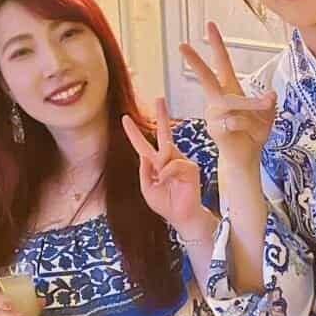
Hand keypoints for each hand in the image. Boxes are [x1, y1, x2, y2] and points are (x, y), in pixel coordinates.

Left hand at [122, 98, 208, 233]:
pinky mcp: (190, 167)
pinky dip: (168, 172)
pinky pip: (174, 163)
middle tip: (159, 98)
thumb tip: (145, 156)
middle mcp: (169, 159)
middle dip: (162, 115)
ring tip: (164, 182)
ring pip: (167, 152)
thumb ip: (145, 172)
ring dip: (161, 167)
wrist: (182, 216)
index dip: (134, 133)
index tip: (125, 118)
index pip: (143, 146)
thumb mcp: (147, 189)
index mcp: (156, 164)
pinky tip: (168, 181)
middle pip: (164, 134)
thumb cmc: (166, 205)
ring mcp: (181, 162)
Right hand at [181, 22, 275, 167]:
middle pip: (205, 77)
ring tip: (266, 107)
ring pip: (232, 101)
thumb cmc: (253, 134)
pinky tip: (250, 132)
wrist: (246, 158)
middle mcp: (218, 100)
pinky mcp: (215, 129)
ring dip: (253, 104)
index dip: (216, 44)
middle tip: (182, 45)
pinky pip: (235, 120)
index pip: (221, 63)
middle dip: (194, 62)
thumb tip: (269, 93)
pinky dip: (249, 123)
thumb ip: (268, 103)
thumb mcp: (267, 115)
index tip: (209, 25)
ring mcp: (213, 114)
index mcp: (229, 90)